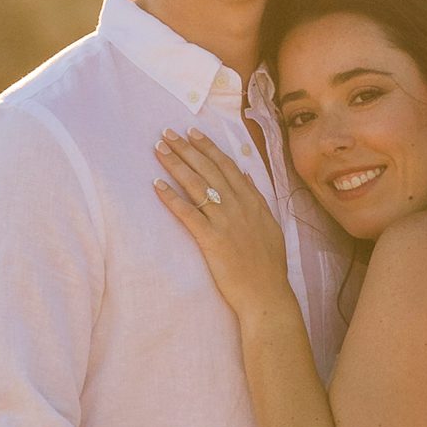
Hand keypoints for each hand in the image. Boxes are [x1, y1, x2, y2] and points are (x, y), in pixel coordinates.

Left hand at [154, 128, 289, 315]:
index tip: (192, 133)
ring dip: (176, 164)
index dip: (208, 147)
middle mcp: (238, 206)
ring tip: (159, 149)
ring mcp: (225, 221)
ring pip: (196, 185)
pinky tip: (157, 185)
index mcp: (253, 201)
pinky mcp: (211, 239)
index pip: (227, 165)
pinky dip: (171, 198)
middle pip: (208, 169)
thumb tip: (245, 174)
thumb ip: (257, 197)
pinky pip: (188, 213)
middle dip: (186, 148)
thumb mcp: (269, 225)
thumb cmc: (268, 264)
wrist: (266, 293)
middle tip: (167, 133)